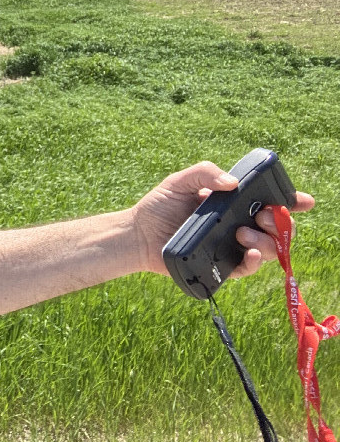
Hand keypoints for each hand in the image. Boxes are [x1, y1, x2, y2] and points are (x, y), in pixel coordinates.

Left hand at [129, 161, 314, 276]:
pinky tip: (251, 253)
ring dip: (268, 241)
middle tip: (262, 214)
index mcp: (233, 203)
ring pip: (269, 248)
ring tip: (244, 233)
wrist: (138, 235)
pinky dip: (255, 261)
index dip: (291, 201)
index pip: (268, 201)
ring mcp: (232, 246)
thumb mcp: (179, 182)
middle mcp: (238, 225)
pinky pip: (247, 268)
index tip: (303, 200)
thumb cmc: (159, 206)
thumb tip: (233, 183)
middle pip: (276, 226)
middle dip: (280, 220)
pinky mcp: (222, 266)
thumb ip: (204, 173)